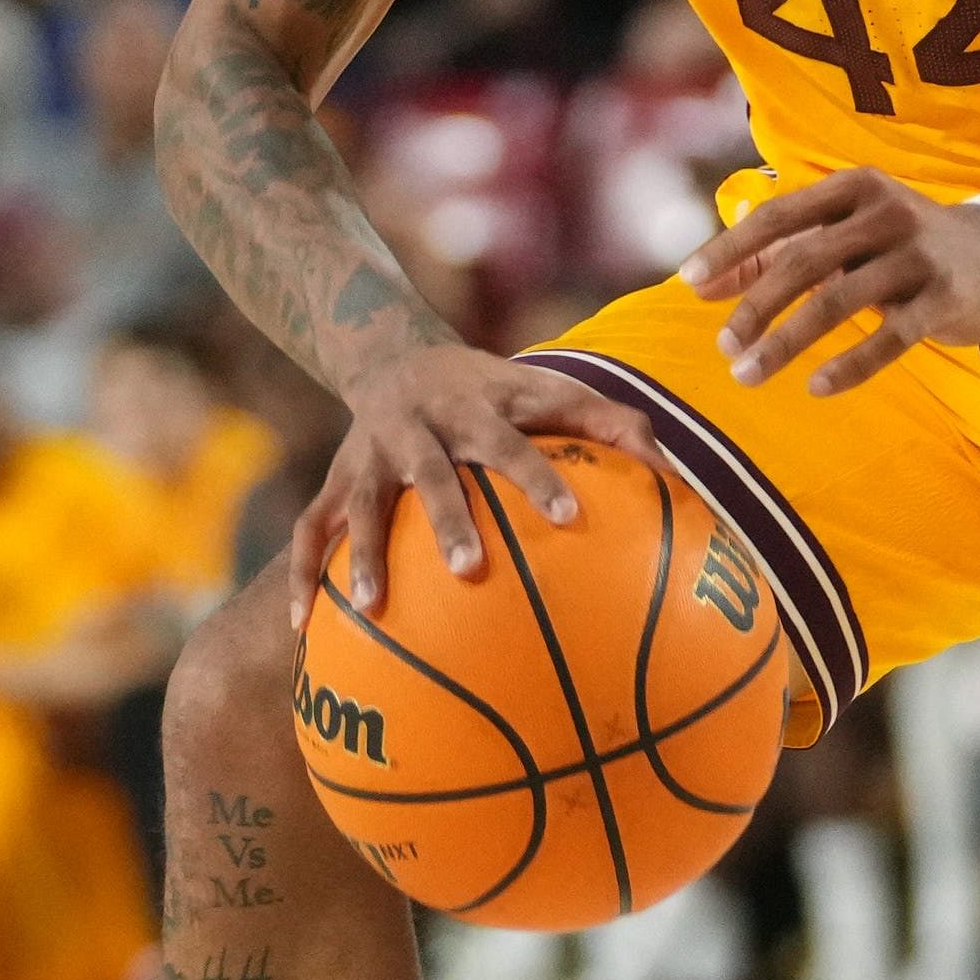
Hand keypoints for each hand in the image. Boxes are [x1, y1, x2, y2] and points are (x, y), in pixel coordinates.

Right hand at [294, 344, 661, 617]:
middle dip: (448, 519)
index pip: (514, 441)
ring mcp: (372, 452)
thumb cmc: (497, 390)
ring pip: (363, 502)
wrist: (394, 352)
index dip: (539, 477)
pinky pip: (309, 527)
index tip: (572, 521)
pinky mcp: (335, 476)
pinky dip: (302, 575)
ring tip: (373, 607)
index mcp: (479, 407)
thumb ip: (614, 425)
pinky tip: (301, 627)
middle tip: (471, 570)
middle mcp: (422, 426)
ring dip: (364, 553)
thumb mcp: (549, 390)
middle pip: (433, 472)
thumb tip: (678, 474)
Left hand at [680, 170, 979, 394]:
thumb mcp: (844, 232)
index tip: (690, 282)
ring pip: (840, 301)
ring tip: (748, 375)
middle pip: (804, 260)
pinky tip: (816, 387)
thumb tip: (703, 286)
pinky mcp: (944, 299)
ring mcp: (917, 256)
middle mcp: (884, 214)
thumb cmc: (898, 244)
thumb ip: (777, 253)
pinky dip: (850, 365)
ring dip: (787, 341)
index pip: (779, 216)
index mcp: (852, 189)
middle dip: (756, 306)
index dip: (732, 248)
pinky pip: (890, 338)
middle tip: (723, 346)